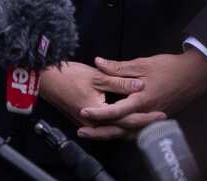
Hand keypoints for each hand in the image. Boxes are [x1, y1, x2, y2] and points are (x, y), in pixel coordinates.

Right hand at [40, 60, 158, 140]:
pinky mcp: (83, 120)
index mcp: (100, 114)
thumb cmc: (68, 75)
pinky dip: (118, 125)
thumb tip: (140, 85)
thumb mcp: (96, 76)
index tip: (162, 113)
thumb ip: (119, 82)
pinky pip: (106, 127)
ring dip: (131, 127)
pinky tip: (126, 120)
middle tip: (160, 120)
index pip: (129, 120)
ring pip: (114, 130)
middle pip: (123, 130)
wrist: (43, 78)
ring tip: (147, 121)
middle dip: (142, 125)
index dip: (147, 117)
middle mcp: (94, 124)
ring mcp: (87, 124)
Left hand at [77, 51, 206, 140]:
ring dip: (111, 134)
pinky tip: (114, 130)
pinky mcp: (157, 120)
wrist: (194, 75)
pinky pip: (138, 131)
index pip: (116, 111)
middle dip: (100, 132)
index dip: (99, 113)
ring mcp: (153, 119)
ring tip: (93, 133)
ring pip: (129, 133)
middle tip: (81, 132)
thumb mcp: (141, 64)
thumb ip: (118, 67)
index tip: (83, 112)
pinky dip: (124, 133)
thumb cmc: (168, 68)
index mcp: (142, 100)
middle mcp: (147, 114)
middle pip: (121, 129)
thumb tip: (97, 62)